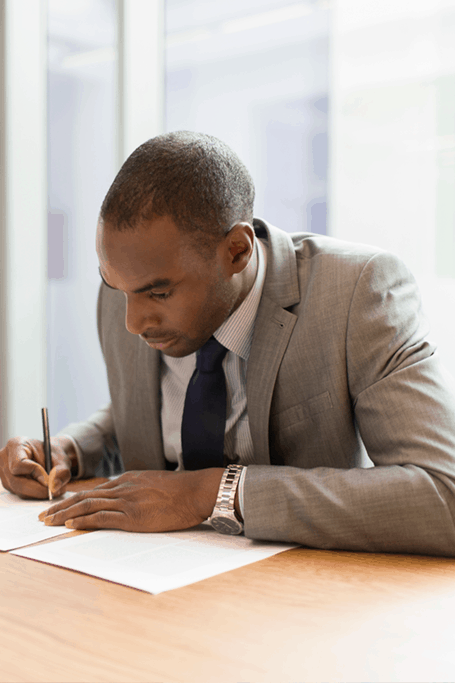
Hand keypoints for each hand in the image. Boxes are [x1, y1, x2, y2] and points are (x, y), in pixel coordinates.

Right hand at [0, 435, 74, 498]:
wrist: (50, 456)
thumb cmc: (54, 454)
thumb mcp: (62, 459)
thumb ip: (61, 472)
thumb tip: (54, 486)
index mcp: (15, 445)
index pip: (19, 464)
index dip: (34, 473)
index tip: (50, 479)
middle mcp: (5, 459)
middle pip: (16, 481)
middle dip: (38, 489)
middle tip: (55, 491)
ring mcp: (4, 473)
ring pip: (19, 491)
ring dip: (38, 493)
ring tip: (54, 487)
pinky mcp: (8, 484)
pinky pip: (21, 494)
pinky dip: (35, 494)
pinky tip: (45, 488)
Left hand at [39, 469, 223, 531]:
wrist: (196, 491)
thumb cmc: (181, 491)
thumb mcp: (155, 484)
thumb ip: (139, 490)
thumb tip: (131, 499)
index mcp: (128, 480)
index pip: (95, 490)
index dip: (74, 499)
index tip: (60, 506)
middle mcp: (123, 488)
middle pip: (84, 496)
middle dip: (61, 506)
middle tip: (43, 515)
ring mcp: (127, 501)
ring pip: (87, 506)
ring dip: (64, 515)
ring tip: (49, 522)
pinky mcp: (133, 515)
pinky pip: (103, 517)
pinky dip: (84, 521)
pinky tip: (71, 525)